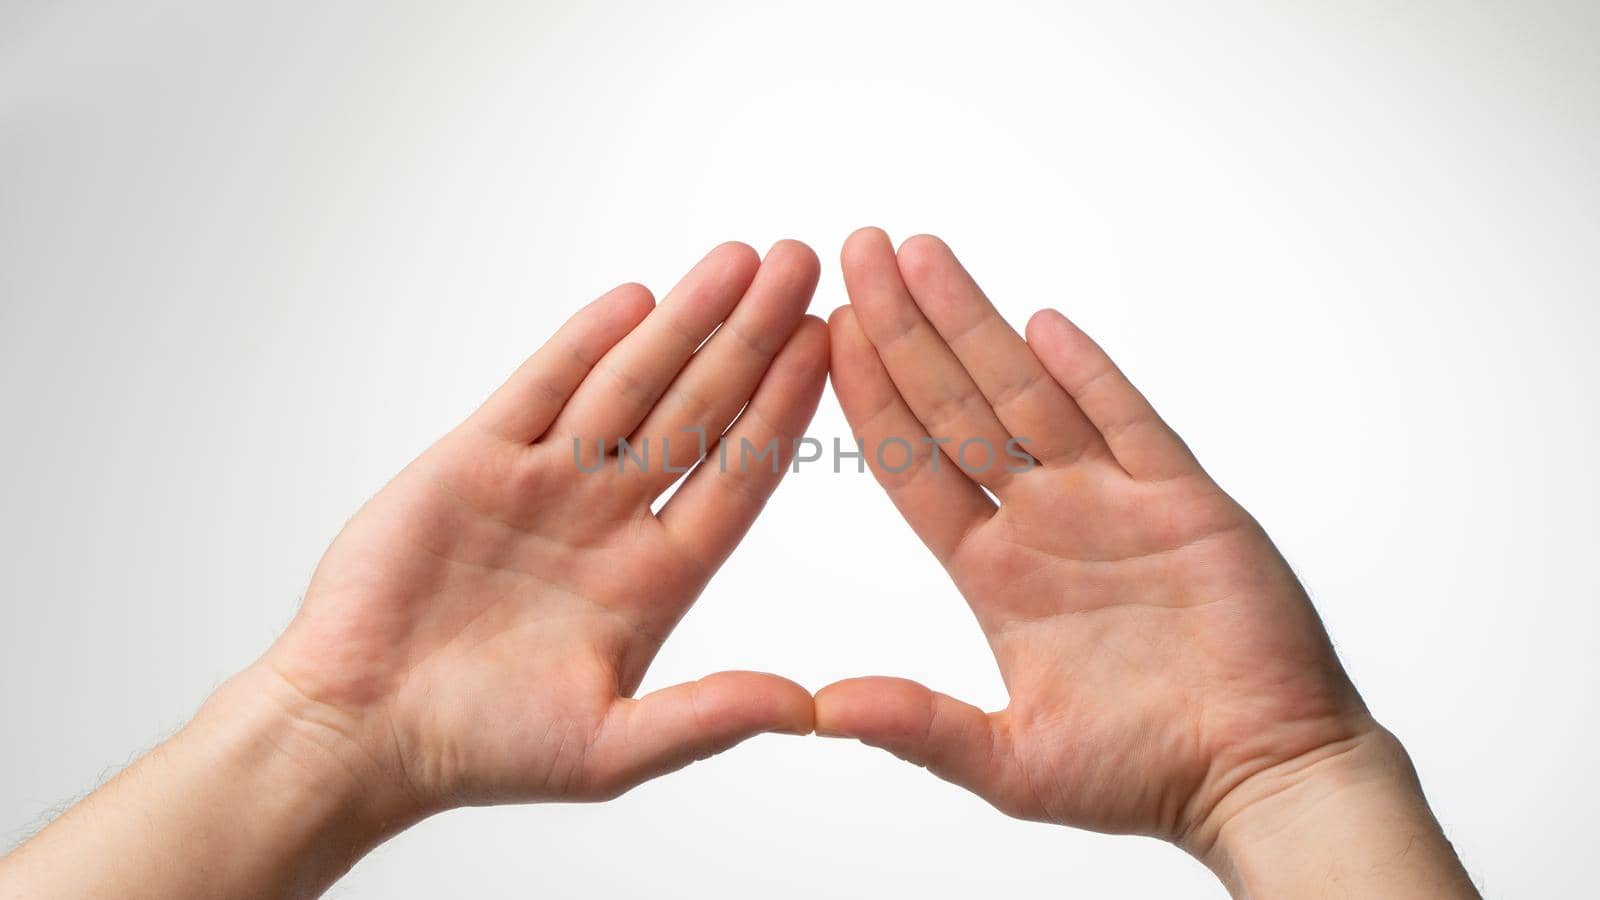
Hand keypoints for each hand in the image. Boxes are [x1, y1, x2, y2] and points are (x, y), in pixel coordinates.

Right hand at [0, 240, 828, 899]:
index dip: (783, 409)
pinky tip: (636, 300)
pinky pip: (540, 388)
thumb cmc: (478, 750)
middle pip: (698, 411)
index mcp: (655, 580)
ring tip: (738, 260)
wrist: (355, 732)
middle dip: (749, 339)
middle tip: (799, 266)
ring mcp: (545, 483)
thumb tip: (807, 710)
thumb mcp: (609, 750)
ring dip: (682, 322)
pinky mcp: (473, 461)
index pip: (738, 475)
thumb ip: (706, 719)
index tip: (827, 346)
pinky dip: (583, 343)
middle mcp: (610, 519)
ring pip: (628, 386)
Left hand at [815, 229, 1475, 895]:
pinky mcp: (1184, 502)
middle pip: (956, 407)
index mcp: (994, 572)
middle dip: (903, 330)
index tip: (822, 334)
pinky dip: (1087, 372)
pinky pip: (1129, 422)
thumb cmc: (1144, 773)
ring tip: (919, 256)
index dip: (868, 398)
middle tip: (855, 251)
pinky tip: (1039, 323)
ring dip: (974, 324)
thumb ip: (918, 725)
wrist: (1261, 778)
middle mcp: (1044, 521)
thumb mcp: (1010, 761)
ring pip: (1030, 394)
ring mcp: (1113, 502)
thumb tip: (822, 710)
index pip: (913, 465)